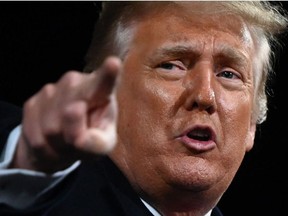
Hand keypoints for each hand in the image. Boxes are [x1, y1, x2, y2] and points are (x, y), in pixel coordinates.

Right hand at [11, 56, 121, 172]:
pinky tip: (51, 139)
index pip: (104, 82)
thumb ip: (97, 144)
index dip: (108, 74)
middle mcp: (75, 83)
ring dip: (58, 142)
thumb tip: (78, 138)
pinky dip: (44, 145)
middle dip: (73, 135)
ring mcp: (52, 89)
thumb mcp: (102, 146)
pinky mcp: (32, 102)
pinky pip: (34, 133)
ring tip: (66, 139)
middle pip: (71, 113)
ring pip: (51, 128)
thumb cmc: (90, 138)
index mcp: (101, 92)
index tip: (113, 63)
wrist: (60, 142)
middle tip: (79, 140)